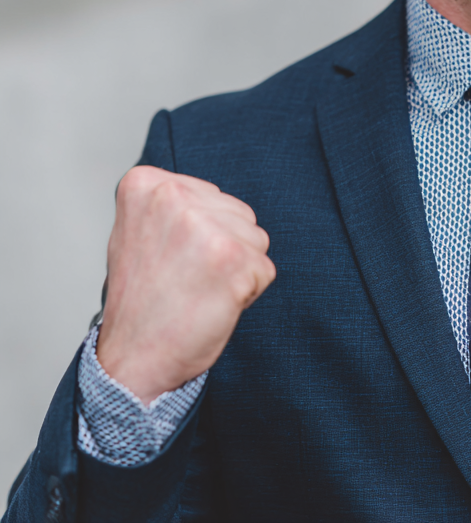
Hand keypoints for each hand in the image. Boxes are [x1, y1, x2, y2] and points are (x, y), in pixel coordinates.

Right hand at [95, 166, 275, 404]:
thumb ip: (175, 205)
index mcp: (146, 184)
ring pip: (255, 239)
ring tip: (196, 291)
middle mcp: (174, 197)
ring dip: (237, 269)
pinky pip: (264, 270)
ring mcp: (205, 228)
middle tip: (183, 279)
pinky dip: (247, 292)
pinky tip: (211, 305)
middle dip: (223, 248)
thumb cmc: (141, 300)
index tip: (167, 256)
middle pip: (238, 214)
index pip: (211, 196)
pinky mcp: (234, 259)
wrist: (131, 361)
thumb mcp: (140, 231)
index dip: (200, 233)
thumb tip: (214, 197)